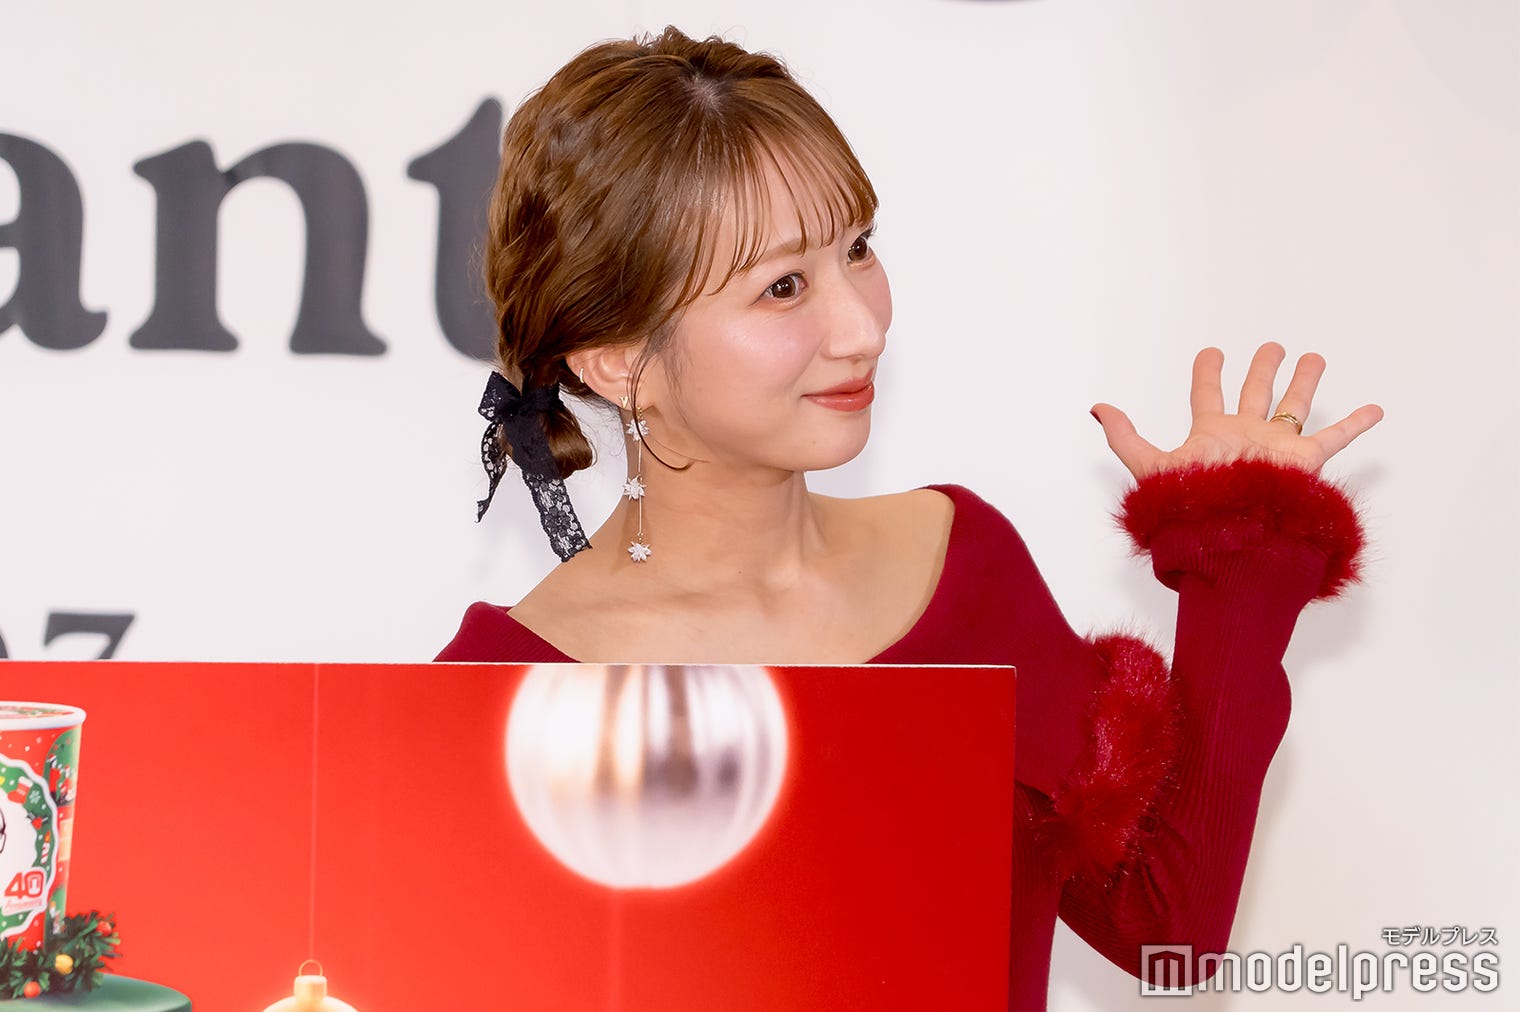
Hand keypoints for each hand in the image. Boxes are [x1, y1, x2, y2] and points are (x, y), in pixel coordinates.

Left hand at [1091, 342, 1383, 479]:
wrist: (1229, 536)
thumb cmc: (1191, 506)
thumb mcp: (1150, 467)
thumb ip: (1125, 437)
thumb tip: (1096, 408)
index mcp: (1212, 434)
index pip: (1208, 394)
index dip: (1208, 372)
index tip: (1211, 351)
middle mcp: (1246, 436)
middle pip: (1255, 393)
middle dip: (1261, 369)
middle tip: (1271, 346)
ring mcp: (1276, 447)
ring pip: (1294, 406)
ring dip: (1304, 381)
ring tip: (1313, 357)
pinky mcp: (1303, 462)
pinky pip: (1335, 439)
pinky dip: (1356, 424)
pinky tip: (1374, 409)